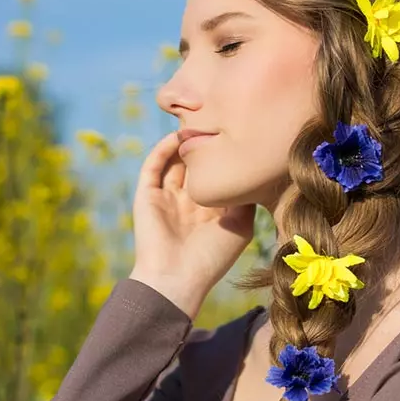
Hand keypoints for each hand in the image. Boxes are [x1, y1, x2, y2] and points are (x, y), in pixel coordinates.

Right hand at [129, 131, 256, 318]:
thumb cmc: (212, 258)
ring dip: (182, 143)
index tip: (239, 134)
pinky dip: (162, 150)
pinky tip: (176, 138)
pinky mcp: (147, 196)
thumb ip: (245, 198)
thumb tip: (253, 170)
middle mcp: (187, 201)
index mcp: (208, 210)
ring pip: (173, 162)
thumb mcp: (240, 226)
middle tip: (216, 121)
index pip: (216, 175)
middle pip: (194, 164)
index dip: (224, 156)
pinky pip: (153, 166)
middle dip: (203, 145)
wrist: (176, 279)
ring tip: (196, 124)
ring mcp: (166, 197)